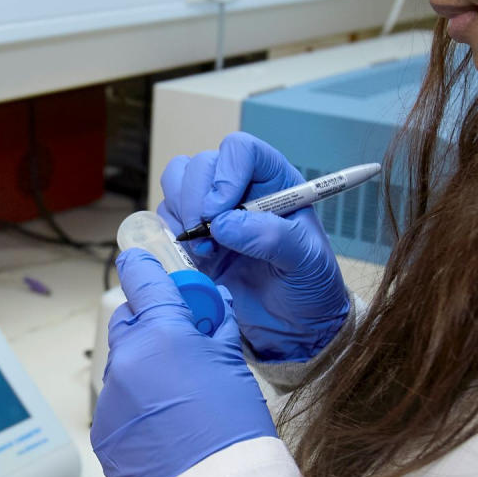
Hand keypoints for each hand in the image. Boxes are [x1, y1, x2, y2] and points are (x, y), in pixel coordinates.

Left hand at [94, 249, 277, 476]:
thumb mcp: (233, 365)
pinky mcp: (103, 431)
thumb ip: (216, 328)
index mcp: (161, 333)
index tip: (140, 262)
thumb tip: (213, 307)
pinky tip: (163, 426)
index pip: (141, 279)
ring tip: (178, 396)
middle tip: (180, 342)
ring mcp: (110, 398)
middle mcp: (126, 360)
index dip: (142, 267)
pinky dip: (134, 407)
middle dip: (148, 324)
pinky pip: (117, 405)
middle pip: (127, 321)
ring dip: (142, 369)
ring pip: (122, 365)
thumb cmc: (234, 428)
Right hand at [158, 133, 353, 362]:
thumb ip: (272, 237)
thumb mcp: (307, 260)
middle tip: (207, 235)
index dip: (226, 171)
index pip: (241, 150)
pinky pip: (167, 218)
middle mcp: (240, 189)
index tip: (221, 207)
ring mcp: (213, 213)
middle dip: (196, 197)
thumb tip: (224, 224)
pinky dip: (173, 235)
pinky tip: (199, 259)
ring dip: (182, 213)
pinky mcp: (193, 239)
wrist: (295, 326)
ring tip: (206, 248)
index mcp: (273, 182)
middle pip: (201, 165)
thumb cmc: (310, 286)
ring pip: (177, 183)